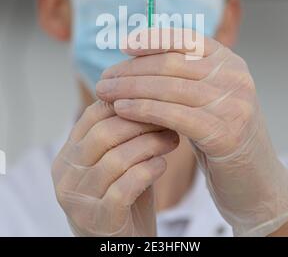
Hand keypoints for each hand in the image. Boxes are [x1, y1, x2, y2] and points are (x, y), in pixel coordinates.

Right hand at [51, 100, 178, 235]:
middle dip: (141, 123)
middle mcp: (66, 175)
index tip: (153, 100)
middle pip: (104, 133)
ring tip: (172, 140)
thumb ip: (121, 135)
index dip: (125, 103)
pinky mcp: (98, 221)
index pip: (93, 115)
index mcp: (67, 155)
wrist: (119, 245)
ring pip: (117, 158)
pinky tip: (161, 165)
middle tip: (168, 120)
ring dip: (150, 145)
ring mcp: (79, 200)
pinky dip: (148, 171)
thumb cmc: (122, 197)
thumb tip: (145, 94)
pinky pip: (126, 187)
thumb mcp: (115, 162)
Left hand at [97, 27, 287, 235]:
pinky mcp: (223, 132)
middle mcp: (234, 77)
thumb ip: (183, 76)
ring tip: (104, 93)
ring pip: (168, 88)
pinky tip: (121, 110)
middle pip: (172, 64)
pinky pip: (172, 115)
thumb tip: (135, 58)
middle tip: (105, 78)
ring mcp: (232, 103)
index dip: (153, 39)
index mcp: (229, 61)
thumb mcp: (207, 96)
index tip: (124, 45)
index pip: (186, 39)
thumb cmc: (220, 132)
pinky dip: (142, 110)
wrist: (252, 176)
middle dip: (132, 69)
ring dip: (130, 89)